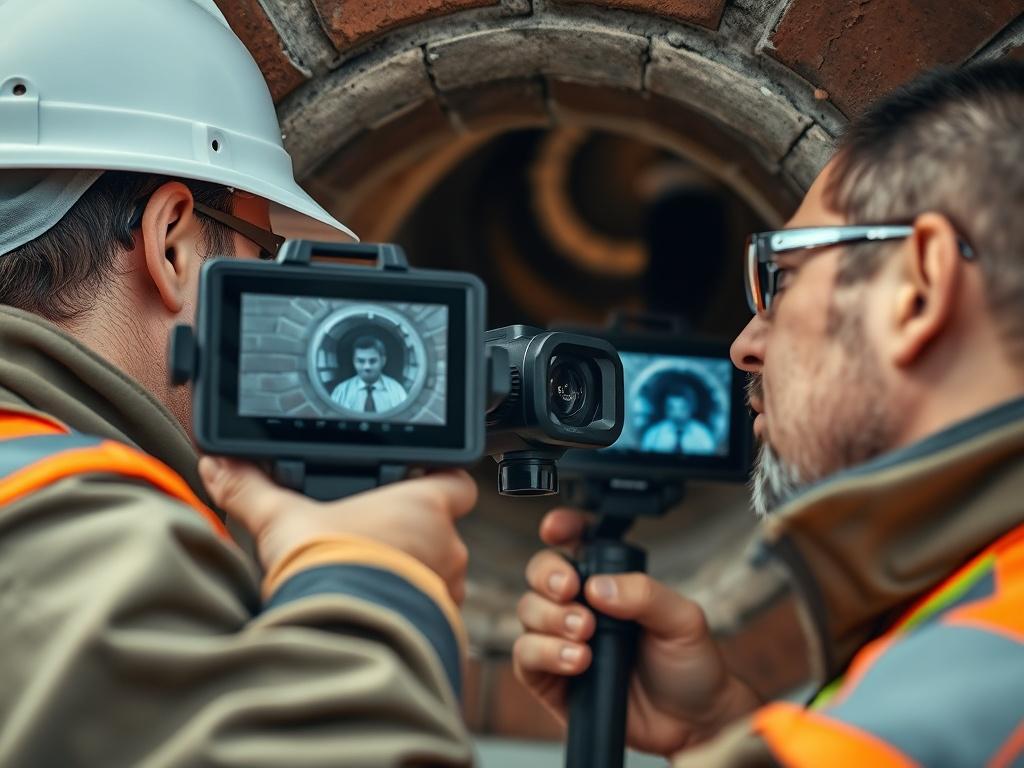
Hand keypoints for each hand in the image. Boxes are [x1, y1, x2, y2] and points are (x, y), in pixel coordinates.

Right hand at [199, 458, 475, 603]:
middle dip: (413, 539)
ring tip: (371, 583)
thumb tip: (218, 465)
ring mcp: (448, 589)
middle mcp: (448, 546)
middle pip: (443, 533)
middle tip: (374, 545)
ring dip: (414, 577)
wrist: (337, 632)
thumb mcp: (280, 520)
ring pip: (440, 576)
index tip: (417, 486)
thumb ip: (251, 490)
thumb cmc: (323, 566)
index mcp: (423, 506)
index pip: (457, 483)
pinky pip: (434, 614)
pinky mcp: (441, 626)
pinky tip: (376, 614)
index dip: (440, 482)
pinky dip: (410, 613)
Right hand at [513, 508, 759, 755]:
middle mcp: (580, 605)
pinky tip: (577, 661)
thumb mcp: (683, 620)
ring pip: (528, 612)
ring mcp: (561, 640)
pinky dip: (545, 653)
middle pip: (539, 573)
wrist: (693, 723)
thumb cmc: (691, 665)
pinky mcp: (551, 679)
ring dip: (551, 619)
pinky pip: (525, 658)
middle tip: (571, 590)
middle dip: (548, 577)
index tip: (555, 529)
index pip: (576, 543)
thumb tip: (599, 586)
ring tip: (585, 634)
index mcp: (610, 581)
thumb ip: (645, 594)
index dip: (561, 528)